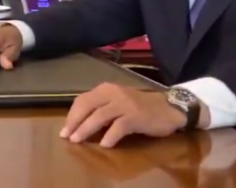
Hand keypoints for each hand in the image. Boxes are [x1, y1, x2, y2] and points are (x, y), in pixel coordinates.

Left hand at [61, 83, 187, 147]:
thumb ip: (101, 107)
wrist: (170, 108)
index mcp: (106, 89)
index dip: (72, 115)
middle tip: (67, 136)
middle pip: (87, 106)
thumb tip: (80, 122)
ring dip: (86, 130)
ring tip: (77, 141)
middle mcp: (113, 93)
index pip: (82, 100)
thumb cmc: (141, 106)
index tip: (65, 129)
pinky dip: (109, 137)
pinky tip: (104, 145)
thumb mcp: (118, 101)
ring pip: (99, 116)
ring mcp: (125, 104)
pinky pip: (118, 127)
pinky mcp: (136, 116)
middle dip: (74, 122)